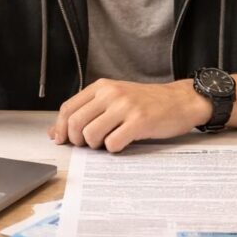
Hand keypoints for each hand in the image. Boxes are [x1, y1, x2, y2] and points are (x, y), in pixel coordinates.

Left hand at [48, 79, 209, 152]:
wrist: (180, 100)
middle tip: (88, 144)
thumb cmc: (146, 102)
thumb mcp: (115, 99)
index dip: (60, 128)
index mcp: (102, 86)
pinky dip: (114, 149)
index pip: (68, 108)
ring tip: (108, 142)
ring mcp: (125, 107)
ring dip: (96, 146)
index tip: (62, 140)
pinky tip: (123, 143)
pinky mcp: (139, 122)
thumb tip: (56, 132)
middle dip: (77, 140)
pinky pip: (112, 144)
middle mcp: (111, 93)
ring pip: (91, 134)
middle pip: (75, 123)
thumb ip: (87, 111)